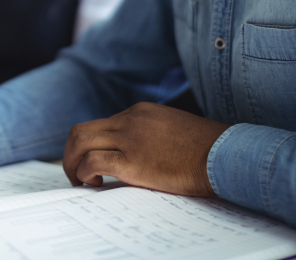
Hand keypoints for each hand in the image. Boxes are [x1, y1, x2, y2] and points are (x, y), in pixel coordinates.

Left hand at [63, 102, 229, 196]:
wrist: (225, 154)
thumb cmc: (208, 149)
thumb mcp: (174, 130)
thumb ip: (152, 135)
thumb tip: (140, 154)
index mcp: (140, 112)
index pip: (101, 125)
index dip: (90, 146)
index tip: (92, 163)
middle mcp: (130, 120)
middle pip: (81, 130)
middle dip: (70, 153)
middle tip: (75, 173)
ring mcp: (130, 139)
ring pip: (80, 142)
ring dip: (71, 163)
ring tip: (80, 182)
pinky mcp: (133, 161)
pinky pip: (93, 162)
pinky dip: (84, 172)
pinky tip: (94, 184)